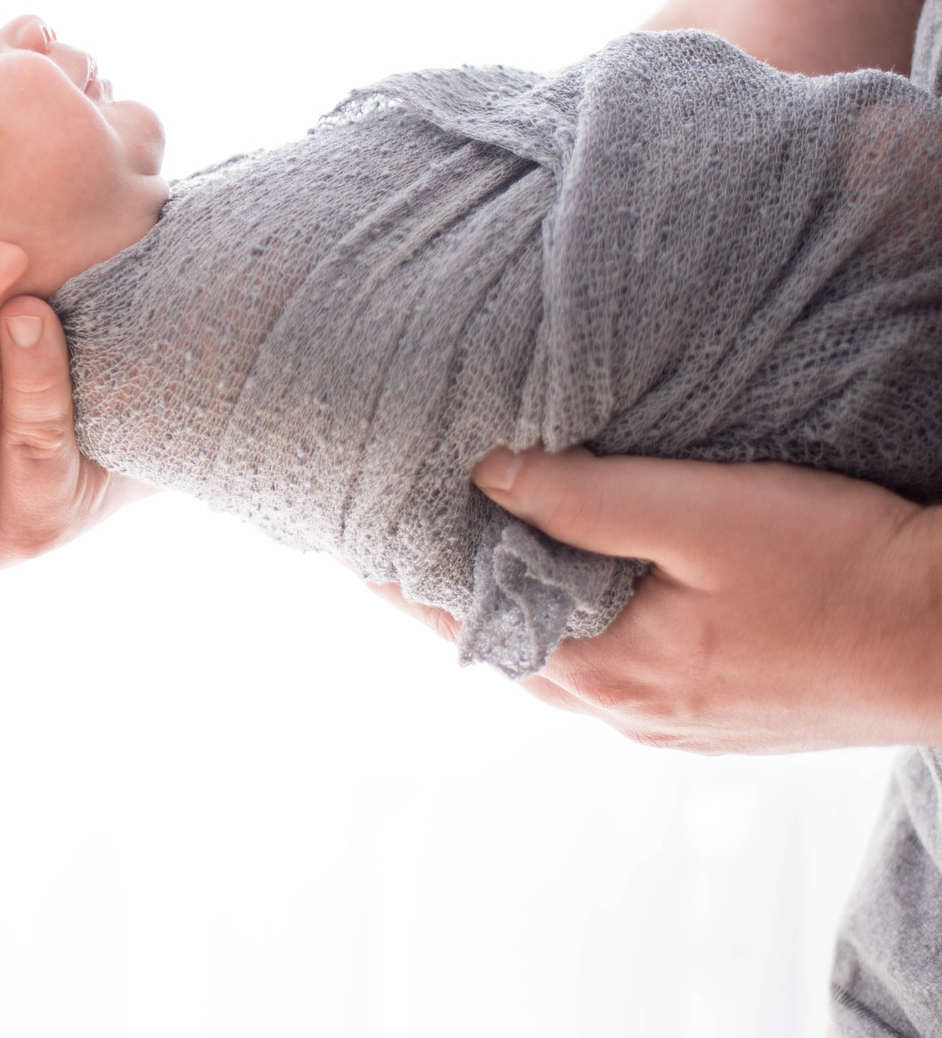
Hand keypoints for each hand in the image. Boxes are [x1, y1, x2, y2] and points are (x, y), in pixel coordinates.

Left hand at [372, 447, 941, 752]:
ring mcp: (667, 717)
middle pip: (497, 640)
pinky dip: (563, 612)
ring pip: (550, 651)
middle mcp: (625, 711)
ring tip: (454, 539)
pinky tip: (562, 574)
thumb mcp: (706, 512)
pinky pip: (603, 657)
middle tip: (383, 523)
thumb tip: (484, 475)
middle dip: (439, 583)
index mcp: (608, 673)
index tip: (345, 526)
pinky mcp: (708, 706)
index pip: (465, 617)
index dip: (401, 571)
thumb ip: (588, 497)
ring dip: (503, 597)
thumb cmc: (848, 572)